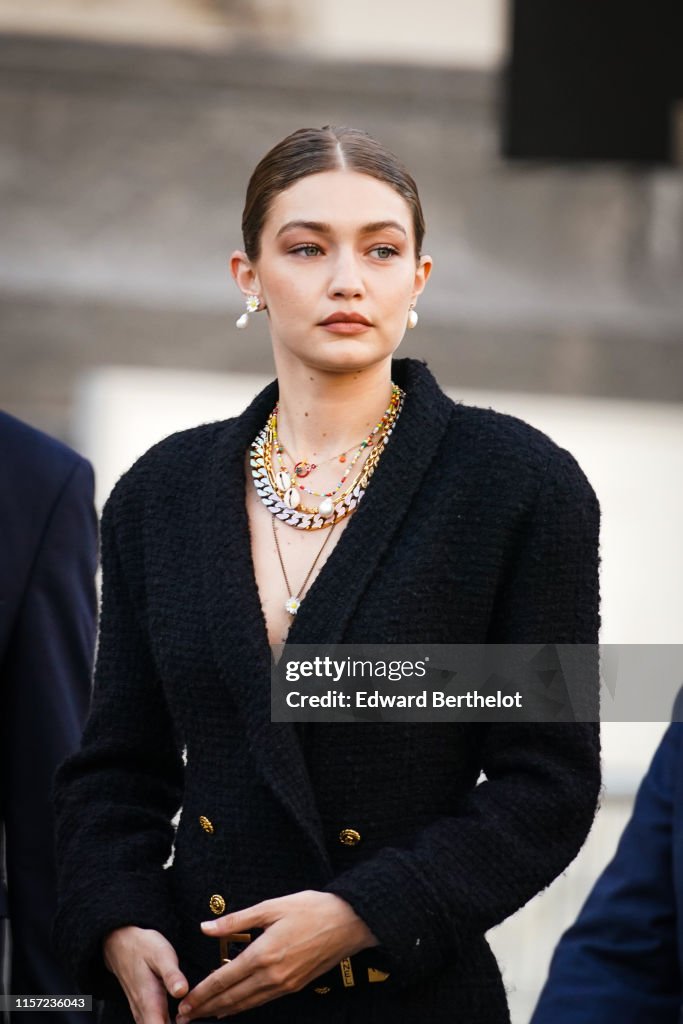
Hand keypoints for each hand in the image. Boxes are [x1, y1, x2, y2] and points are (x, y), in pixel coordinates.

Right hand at [103, 926, 188, 1023]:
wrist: (120, 944)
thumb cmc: (143, 948)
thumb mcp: (161, 954)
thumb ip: (171, 975)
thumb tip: (182, 991)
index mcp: (149, 1002)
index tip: (189, 1019)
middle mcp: (144, 1013)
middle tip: (194, 1015)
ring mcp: (142, 1013)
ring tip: (190, 1014)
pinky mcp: (144, 1010)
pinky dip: (169, 1022)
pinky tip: (182, 1015)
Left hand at [176, 890, 377, 1018]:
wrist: (349, 922)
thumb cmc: (311, 908)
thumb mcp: (271, 907)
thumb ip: (236, 920)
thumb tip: (206, 927)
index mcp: (263, 954)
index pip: (224, 979)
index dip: (202, 994)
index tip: (184, 1004)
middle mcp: (272, 975)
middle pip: (231, 998)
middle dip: (206, 1008)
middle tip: (184, 1017)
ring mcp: (285, 984)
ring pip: (247, 1003)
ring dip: (223, 1011)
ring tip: (204, 1015)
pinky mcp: (295, 986)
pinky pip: (263, 1000)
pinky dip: (244, 1006)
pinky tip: (234, 1007)